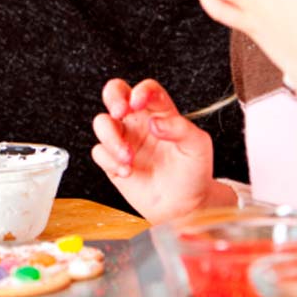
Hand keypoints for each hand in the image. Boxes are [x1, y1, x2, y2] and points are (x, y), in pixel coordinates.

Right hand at [91, 78, 228, 223]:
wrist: (183, 206)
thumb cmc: (193, 173)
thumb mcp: (197, 146)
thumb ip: (180, 128)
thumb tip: (155, 122)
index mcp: (161, 113)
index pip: (147, 90)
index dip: (141, 91)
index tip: (139, 102)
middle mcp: (139, 122)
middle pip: (115, 93)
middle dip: (113, 98)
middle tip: (120, 112)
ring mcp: (124, 140)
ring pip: (102, 122)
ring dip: (112, 138)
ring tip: (128, 157)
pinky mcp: (112, 161)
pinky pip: (99, 152)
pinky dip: (109, 161)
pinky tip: (127, 172)